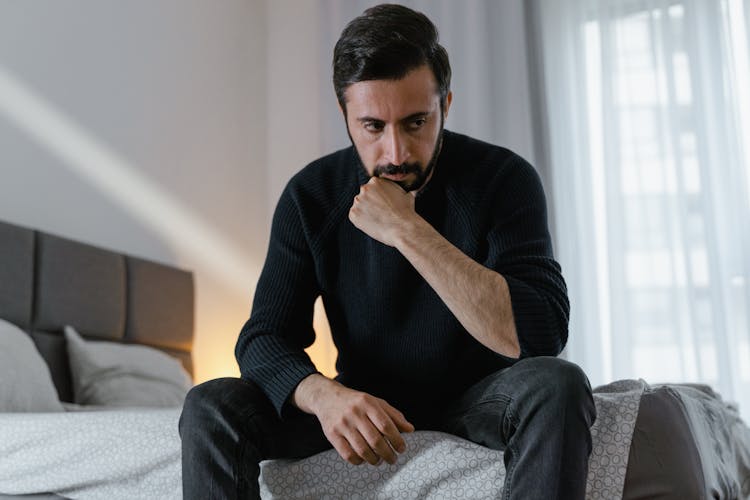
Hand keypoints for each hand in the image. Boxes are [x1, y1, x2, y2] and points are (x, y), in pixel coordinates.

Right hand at [293, 374, 414, 465]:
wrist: (327, 397)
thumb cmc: (357, 402)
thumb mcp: (376, 402)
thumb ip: (394, 415)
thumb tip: (410, 429)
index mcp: (367, 403)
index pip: (386, 425)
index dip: (396, 440)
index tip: (402, 449)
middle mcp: (354, 413)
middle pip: (375, 440)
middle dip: (388, 454)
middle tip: (393, 459)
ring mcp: (342, 424)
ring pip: (362, 450)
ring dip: (375, 460)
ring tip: (380, 461)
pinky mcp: (332, 434)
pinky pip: (348, 454)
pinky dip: (359, 461)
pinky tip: (364, 460)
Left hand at [349, 177, 418, 246]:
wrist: (402, 227)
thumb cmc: (406, 212)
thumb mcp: (407, 196)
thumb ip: (402, 191)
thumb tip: (412, 191)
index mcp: (375, 181)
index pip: (371, 189)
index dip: (377, 198)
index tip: (384, 206)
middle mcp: (364, 188)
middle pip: (363, 197)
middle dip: (370, 204)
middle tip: (380, 214)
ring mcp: (357, 201)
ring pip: (359, 207)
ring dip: (365, 212)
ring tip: (378, 220)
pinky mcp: (353, 214)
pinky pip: (354, 217)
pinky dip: (361, 222)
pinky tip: (373, 224)